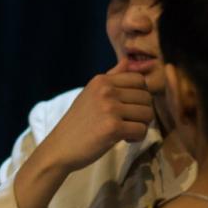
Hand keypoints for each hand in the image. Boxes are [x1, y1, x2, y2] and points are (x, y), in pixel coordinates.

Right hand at [38, 57, 153, 174]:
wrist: (60, 148)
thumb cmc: (77, 122)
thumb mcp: (91, 94)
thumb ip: (112, 77)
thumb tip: (127, 59)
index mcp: (100, 80)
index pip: (139, 80)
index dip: (139, 96)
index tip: (126, 108)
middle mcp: (105, 91)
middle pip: (147, 97)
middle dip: (141, 112)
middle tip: (126, 122)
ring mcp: (109, 108)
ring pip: (147, 114)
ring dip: (140, 125)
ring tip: (124, 130)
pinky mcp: (113, 127)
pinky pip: (142, 130)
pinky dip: (136, 138)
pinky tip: (123, 140)